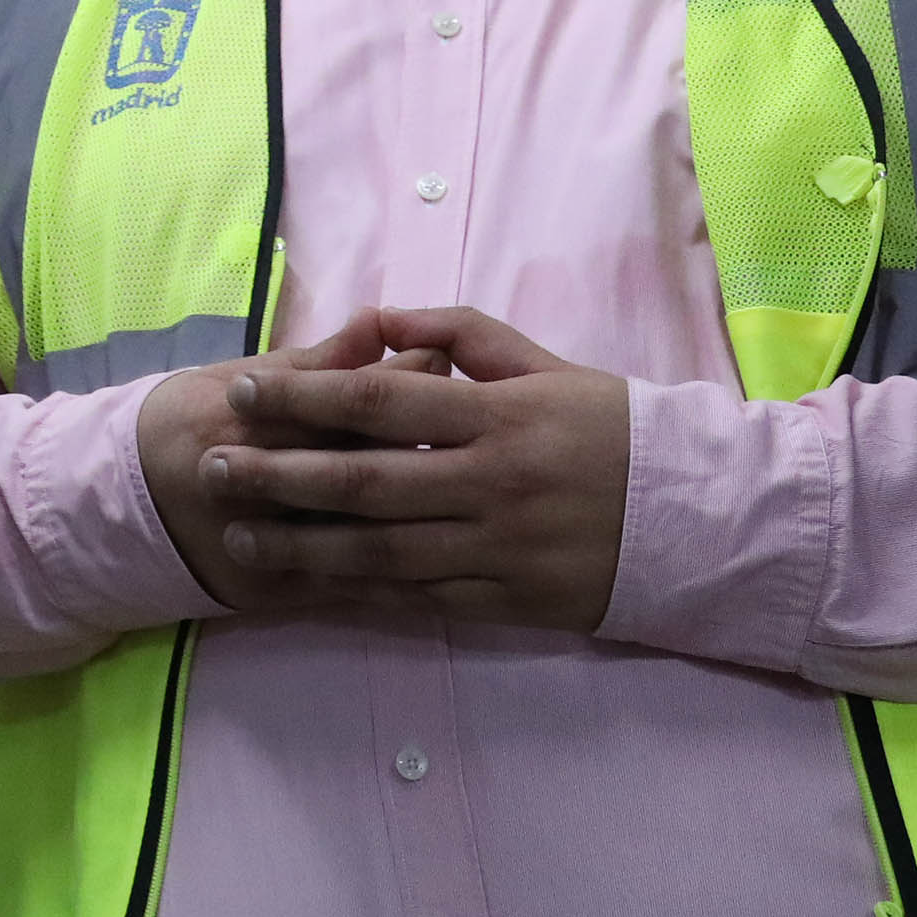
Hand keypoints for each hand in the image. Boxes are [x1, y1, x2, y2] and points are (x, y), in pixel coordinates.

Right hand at [138, 320, 441, 612]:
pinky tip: (449, 561)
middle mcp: (259, 483)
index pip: (344, 402)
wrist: (120, 505)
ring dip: (426, 518)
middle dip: (427, 448)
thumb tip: (378, 324)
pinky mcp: (275, 591)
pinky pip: (352, 586)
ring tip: (471, 495)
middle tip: (478, 432)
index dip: (405, 382)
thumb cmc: (189, 423)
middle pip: (362, 467)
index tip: (448, 363)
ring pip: (363, 534)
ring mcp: (267, 544)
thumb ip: (314, 362)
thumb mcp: (237, 377)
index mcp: (249, 423)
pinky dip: (404, 576)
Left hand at [202, 306, 632, 631]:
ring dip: (299, 545)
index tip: (242, 391)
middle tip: (211, 468)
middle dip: (277, 475)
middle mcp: (491, 481)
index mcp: (497, 414)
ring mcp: (498, 546)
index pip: (378, 398)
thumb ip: (462, 334)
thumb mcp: (546, 365)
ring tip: (236, 537)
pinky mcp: (509, 600)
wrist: (705, 517)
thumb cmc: (612, 430)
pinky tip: (306, 585)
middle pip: (363, 479)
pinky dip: (357, 592)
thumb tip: (379, 316)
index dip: (302, 395)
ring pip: (378, 549)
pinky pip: (418, 598)